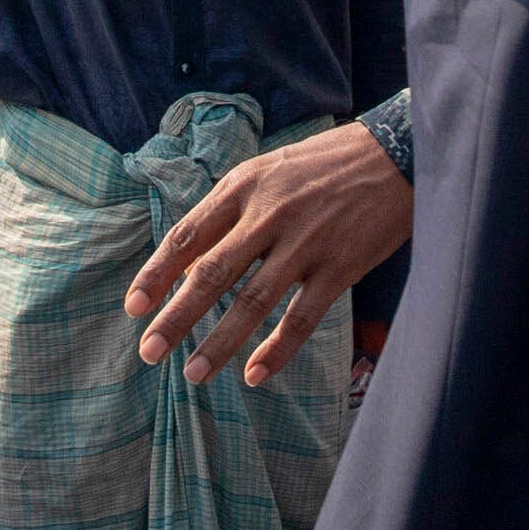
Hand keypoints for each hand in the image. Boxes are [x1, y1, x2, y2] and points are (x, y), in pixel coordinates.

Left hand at [128, 123, 414, 386]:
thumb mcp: (268, 172)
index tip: (133, 307)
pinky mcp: (340, 266)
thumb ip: (230, 214)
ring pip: (252, 302)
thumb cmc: (324, 165)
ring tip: (192, 375)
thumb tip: (189, 267)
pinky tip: (254, 374)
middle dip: (175, 318)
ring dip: (219, 343)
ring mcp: (306, 242)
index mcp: (244, 186)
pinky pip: (302, 318)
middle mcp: (269, 214)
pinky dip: (276, 350)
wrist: (395, 154)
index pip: (188, 235)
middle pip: (211, 274)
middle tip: (148, 352)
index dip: (157, 274)